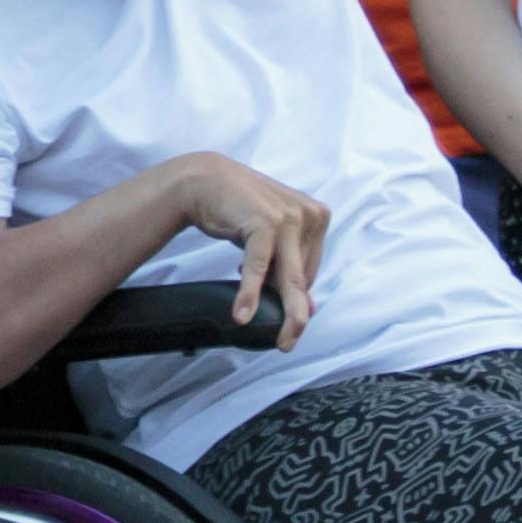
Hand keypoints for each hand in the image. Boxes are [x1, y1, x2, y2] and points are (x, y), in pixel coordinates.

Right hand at [157, 150, 333, 336]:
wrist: (204, 180)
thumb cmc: (239, 210)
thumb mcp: (270, 235)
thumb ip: (289, 264)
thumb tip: (308, 309)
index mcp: (317, 216)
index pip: (310, 270)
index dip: (293, 294)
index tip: (277, 311)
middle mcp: (309, 215)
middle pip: (303, 277)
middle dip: (296, 314)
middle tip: (288, 342)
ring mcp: (289, 217)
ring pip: (289, 278)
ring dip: (282, 312)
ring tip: (280, 340)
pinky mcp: (265, 222)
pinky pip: (260, 266)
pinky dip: (250, 293)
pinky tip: (242, 315)